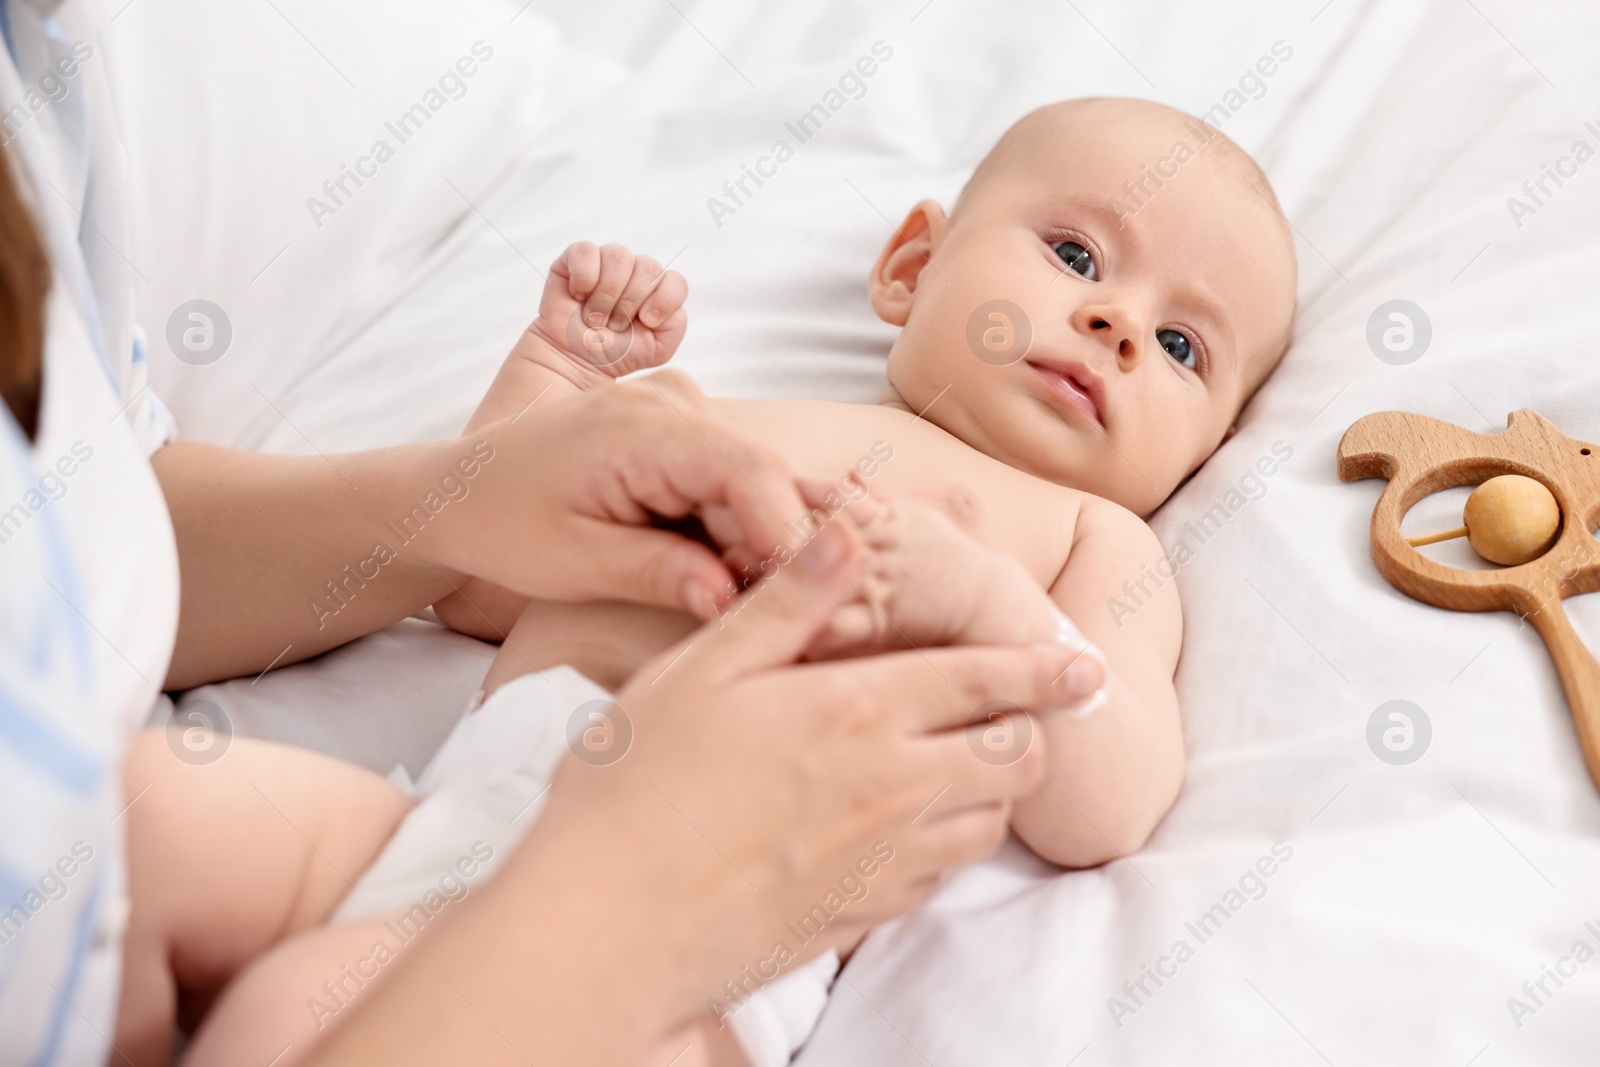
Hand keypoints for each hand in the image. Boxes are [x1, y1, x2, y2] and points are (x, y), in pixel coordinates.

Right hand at [308, 517, 1092, 1065]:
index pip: (990, 682)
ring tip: (964, 763)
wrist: (608, 923)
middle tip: (1017, 710)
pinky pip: (944, 876)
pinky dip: (951, 843)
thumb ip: (788, 599)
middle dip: (1030, 728)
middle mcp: (893, 787)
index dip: (1048, 669)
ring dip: (993, 787)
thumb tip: (846, 531)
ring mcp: (884, 859)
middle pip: (1015, 757)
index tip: (1087, 666)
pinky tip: (908, 826)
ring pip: (990, 821)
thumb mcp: (703, 667)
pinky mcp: (863, 913)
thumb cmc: (639, 783)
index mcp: (860, 711)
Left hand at [443, 370, 806, 617]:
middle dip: (777, 550)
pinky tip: (726, 577)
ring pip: (754, 486)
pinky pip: (732, 484)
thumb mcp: (574, 563)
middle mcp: (670, 403)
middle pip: (763, 480)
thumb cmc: (504, 523)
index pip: (750, 471)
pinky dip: (737, 532)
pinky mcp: (682, 433)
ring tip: (737, 604)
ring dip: (757, 546)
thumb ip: (659, 575)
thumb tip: (734, 600)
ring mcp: (679, 412)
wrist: (459, 490)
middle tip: (775, 621)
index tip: (809, 596)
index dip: (790, 535)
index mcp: (640, 426)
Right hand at [528, 240, 688, 383]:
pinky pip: (586, 251)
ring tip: (594, 317)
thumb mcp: (657, 349)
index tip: (647, 321)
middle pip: (648, 268)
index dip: (664, 300)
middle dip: (630, 303)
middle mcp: (634, 273)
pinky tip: (578, 296)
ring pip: (619, 257)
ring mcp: (606, 263)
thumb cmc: (616, 353)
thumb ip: (675, 325)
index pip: (675, 281)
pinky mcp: (576, 258)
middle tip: (614, 325)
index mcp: (657, 291)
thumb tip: (663, 301)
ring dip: (606, 295)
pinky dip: (584, 277)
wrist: (576, 361)